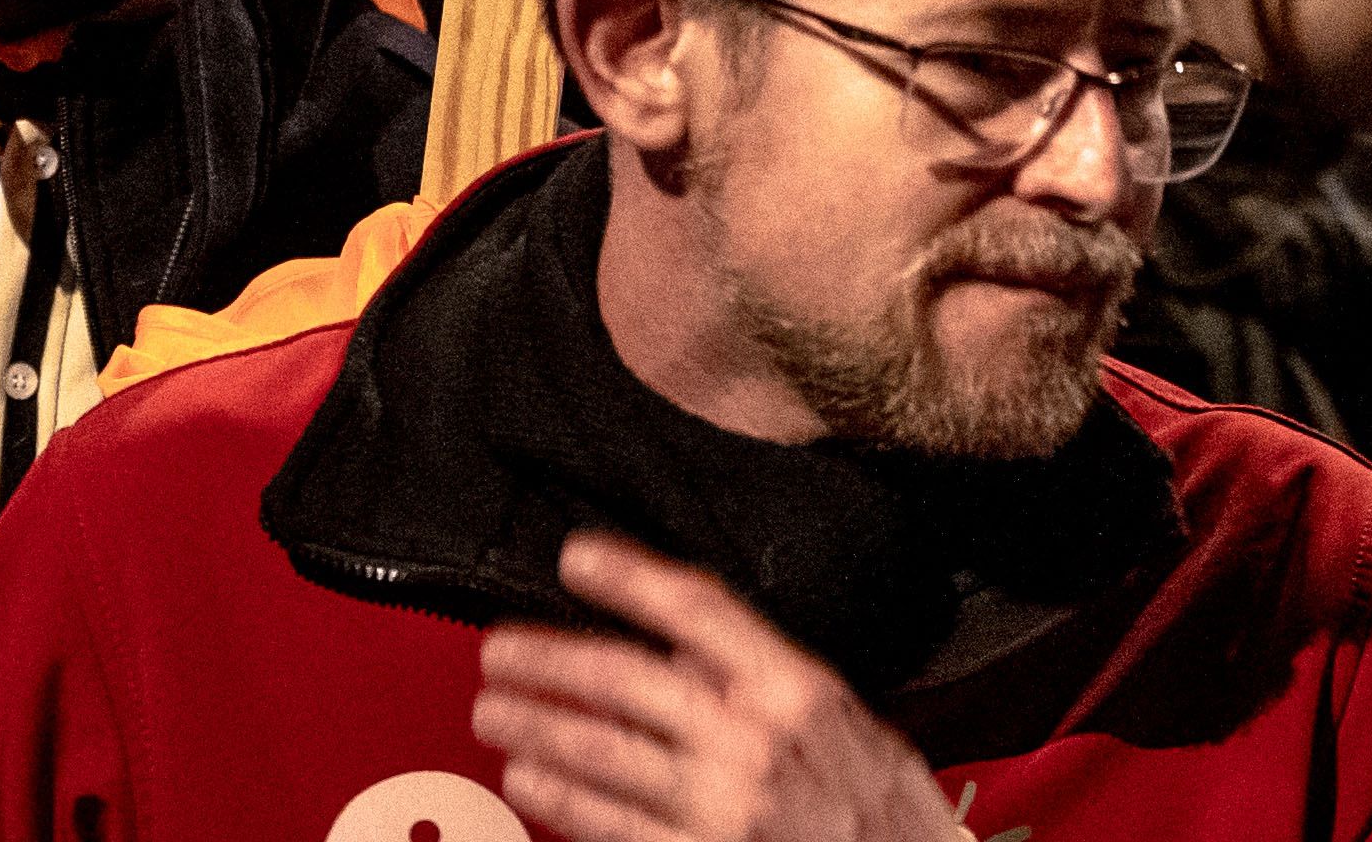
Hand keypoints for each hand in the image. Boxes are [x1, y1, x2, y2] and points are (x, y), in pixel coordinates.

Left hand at [466, 534, 956, 841]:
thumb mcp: (839, 718)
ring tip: (494, 713)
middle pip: (624, 679)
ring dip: (535, 728)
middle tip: (501, 649)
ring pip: (600, 754)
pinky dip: (560, 800)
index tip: (578, 556)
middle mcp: (752, 742)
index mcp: (792, 688)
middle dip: (547, 660)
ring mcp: (722, 808)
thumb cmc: (877, 807)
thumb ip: (760, 676)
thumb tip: (678, 641)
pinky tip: (531, 781)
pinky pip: (609, 826)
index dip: (627, 575)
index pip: (696, 608)